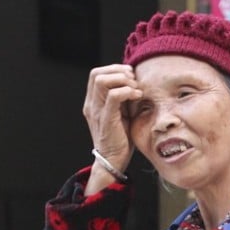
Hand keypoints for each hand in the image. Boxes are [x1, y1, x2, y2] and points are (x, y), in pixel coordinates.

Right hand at [82, 64, 142, 182]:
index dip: (114, 69)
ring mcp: (97, 111)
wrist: (113, 160)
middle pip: (97, 73)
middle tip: (134, 81)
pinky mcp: (106, 119)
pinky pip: (113, 96)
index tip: (131, 76)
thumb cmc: (121, 137)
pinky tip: (137, 97)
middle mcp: (92, 104)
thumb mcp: (122, 113)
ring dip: (122, 80)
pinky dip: (127, 92)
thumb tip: (136, 82)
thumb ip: (124, 98)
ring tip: (135, 90)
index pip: (96, 74)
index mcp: (94, 102)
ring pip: (102, 81)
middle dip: (119, 72)